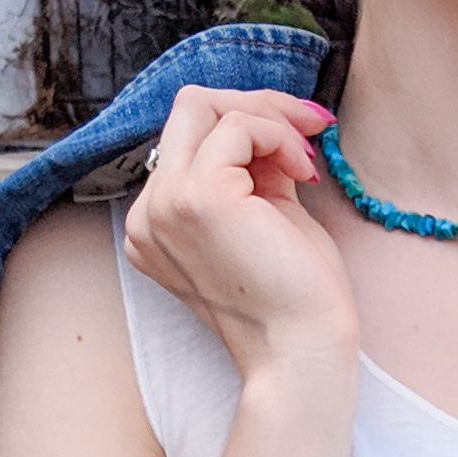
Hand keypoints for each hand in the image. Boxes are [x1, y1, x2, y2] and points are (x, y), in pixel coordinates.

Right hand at [124, 85, 356, 388]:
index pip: (189, 137)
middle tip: (310, 126)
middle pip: (187, 108)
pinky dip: (278, 136)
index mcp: (158, 223)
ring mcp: (164, 205)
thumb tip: (267, 117)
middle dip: (256, 106)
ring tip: (306, 161)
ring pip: (206, 107)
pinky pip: (236, 128)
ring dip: (271, 120)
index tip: (300, 136)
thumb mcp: (264, 215)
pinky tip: (304, 173)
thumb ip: (250, 169)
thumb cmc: (295, 295)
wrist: (302, 350)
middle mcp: (147, 214)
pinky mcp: (196, 198)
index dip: (248, 124)